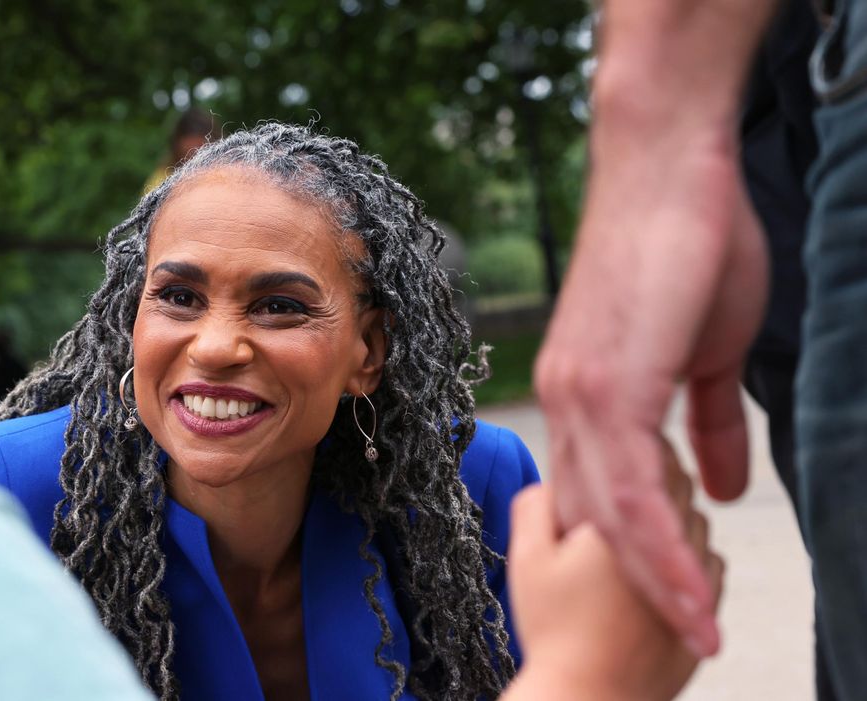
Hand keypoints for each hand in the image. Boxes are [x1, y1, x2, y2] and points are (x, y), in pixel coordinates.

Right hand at [504, 452, 724, 700]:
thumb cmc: (554, 629)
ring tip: (635, 547)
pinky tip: (655, 579)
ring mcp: (698, 583)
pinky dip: (690, 563)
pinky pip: (711, 568)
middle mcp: (672, 547)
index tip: (615, 472)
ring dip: (676, 525)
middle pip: (682, 492)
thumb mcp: (527, 557)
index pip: (659, 461)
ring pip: (700, 528)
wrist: (587, 695)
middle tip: (619, 509)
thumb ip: (536, 503)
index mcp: (626, 522)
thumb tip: (555, 477)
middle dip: (656, 491)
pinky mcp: (708, 613)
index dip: (638, 459)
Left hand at [535, 120, 765, 655]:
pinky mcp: (608, 382)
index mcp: (584, 399)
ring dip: (656, 587)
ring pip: (610, 517)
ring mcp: (580, 396)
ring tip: (696, 639)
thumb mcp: (704, 354)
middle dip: (634, 589)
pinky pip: (630, 486)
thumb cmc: (688, 249)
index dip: (633, 556)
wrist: (669, 166)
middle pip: (593, 521)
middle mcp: (566, 405)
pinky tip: (687, 589)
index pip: (601, 497)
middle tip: (679, 640)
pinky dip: (658, 546)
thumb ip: (705, 423)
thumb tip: (718, 486)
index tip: (671, 603)